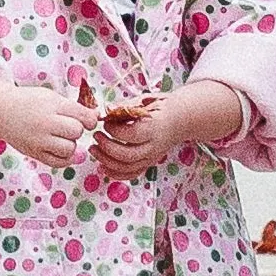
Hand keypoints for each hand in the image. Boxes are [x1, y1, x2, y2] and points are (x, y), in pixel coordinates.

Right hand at [0, 75, 99, 164]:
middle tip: (67, 126)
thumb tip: (97, 117)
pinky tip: (58, 148)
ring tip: (60, 137)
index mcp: (52, 106)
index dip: (90, 119)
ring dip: (70, 144)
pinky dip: (63, 157)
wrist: (2, 112)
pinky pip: (59, 162)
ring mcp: (39, 141)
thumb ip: (74, 107)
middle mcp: (45, 124)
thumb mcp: (51, 97)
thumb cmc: (30, 102)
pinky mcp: (35, 154)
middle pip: (77, 132)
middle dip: (76, 129)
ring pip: (70, 149)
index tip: (86, 119)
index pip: (83, 116)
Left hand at [90, 85, 244, 175]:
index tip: (105, 121)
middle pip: (128, 156)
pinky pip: (132, 174)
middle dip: (107, 148)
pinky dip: (116, 174)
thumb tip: (106, 110)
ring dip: (107, 161)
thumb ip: (126, 106)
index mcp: (154, 128)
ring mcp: (152, 158)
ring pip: (128, 168)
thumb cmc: (162, 107)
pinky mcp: (149, 163)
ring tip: (94, 149)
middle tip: (96, 136)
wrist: (181, 119)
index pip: (131, 135)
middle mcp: (154, 147)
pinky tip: (103, 166)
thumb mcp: (146, 100)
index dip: (114, 130)